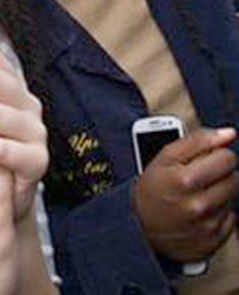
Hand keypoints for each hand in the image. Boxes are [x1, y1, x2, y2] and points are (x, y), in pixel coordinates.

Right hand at [134, 127, 238, 261]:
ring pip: (234, 196)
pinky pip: (231, 217)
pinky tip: (202, 210)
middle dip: (220, 172)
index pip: (226, 157)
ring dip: (220, 191)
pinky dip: (219, 211)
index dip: (215, 153)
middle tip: (200, 175)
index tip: (204, 158)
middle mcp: (198, 204)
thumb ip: (197, 140)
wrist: (142, 228)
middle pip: (234, 177)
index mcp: (184, 180)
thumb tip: (229, 133)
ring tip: (199, 192)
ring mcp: (208, 224)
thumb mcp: (164, 158)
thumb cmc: (152, 189)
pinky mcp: (216, 239)